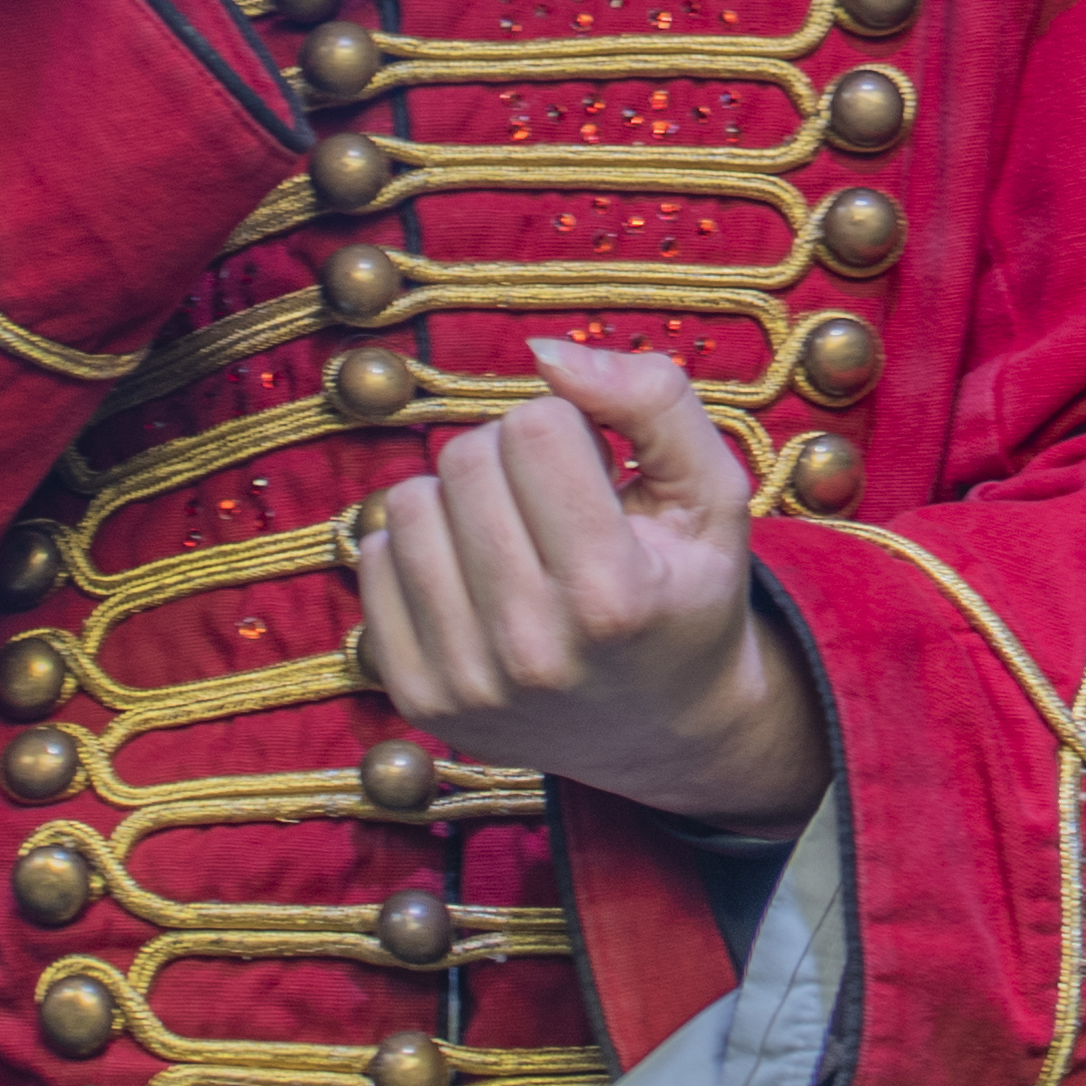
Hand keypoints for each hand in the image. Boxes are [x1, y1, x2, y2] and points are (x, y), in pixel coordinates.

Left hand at [356, 340, 831, 827]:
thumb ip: (652, 399)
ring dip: (461, 500)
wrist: (667, 730)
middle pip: (467, 458)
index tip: (597, 476)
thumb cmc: (685, 591)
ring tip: (515, 539)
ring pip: (410, 503)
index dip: (568, 429)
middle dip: (510, 457)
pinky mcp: (417, 697)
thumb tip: (543, 354)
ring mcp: (466, 683)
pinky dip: (420, 547)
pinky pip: (373, 558)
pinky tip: (474, 578)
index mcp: (613, 597)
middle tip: (554, 507)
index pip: (534, 428)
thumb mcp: (712, 493)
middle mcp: (532, 650)